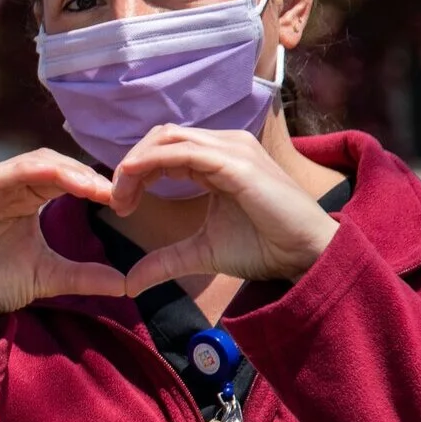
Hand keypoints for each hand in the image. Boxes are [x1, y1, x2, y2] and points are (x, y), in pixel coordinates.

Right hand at [0, 150, 126, 346]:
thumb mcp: (48, 276)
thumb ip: (84, 275)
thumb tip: (127, 283)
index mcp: (21, 196)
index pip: (61, 174)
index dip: (92, 182)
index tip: (123, 198)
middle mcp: (1, 186)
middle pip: (49, 162)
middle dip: (83, 174)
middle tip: (112, 191)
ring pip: (28, 163)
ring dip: (63, 171)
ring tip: (93, 188)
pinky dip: (28, 172)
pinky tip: (55, 178)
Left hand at [109, 125, 338, 293]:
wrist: (304, 255)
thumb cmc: (262, 247)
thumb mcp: (200, 253)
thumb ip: (164, 261)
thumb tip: (129, 284)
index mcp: (216, 159)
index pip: (163, 148)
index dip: (134, 171)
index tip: (119, 205)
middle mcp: (224, 146)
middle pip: (161, 136)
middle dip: (130, 165)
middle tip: (116, 201)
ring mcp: (232, 150)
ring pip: (168, 138)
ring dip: (135, 164)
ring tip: (122, 198)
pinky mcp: (237, 163)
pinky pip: (183, 152)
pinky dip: (151, 163)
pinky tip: (133, 182)